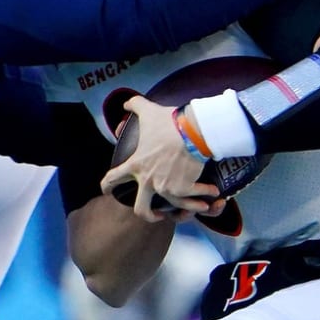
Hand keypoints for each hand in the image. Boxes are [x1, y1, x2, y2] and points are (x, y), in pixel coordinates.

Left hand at [101, 96, 222, 222]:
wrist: (192, 130)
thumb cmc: (169, 121)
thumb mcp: (148, 111)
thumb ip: (134, 105)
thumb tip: (126, 103)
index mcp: (136, 165)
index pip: (113, 179)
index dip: (107, 187)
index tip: (107, 192)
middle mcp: (149, 180)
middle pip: (140, 209)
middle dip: (148, 216)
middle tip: (156, 214)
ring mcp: (166, 187)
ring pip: (174, 208)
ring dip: (188, 208)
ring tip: (199, 205)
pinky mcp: (183, 189)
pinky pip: (193, 197)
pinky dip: (205, 194)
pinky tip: (213, 192)